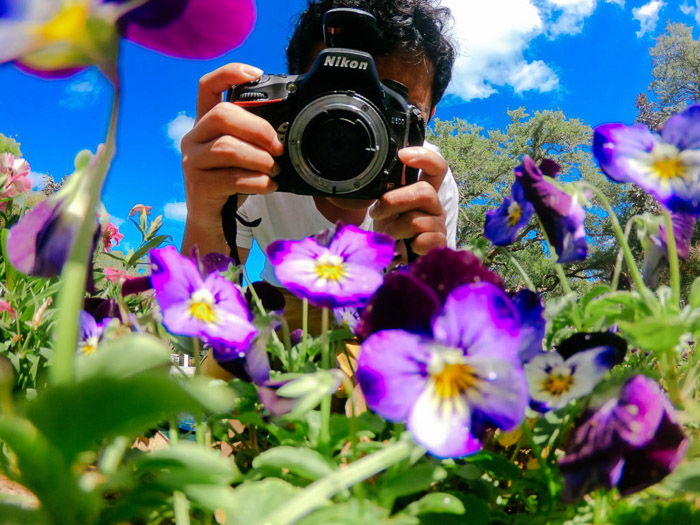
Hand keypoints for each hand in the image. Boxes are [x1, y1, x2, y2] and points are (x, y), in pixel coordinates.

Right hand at [181, 63, 283, 228]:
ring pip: (228, 147)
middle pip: (222, 115)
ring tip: (274, 171)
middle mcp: (193, 138)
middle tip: (277, 148)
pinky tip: (269, 186)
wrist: (214, 222)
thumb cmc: (232, 183)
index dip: (229, 74)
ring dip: (260, 159)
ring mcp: (192, 161)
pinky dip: (258, 182)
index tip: (257, 74)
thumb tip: (286, 131)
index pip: (207, 86)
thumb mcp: (243, 155)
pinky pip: (232, 177)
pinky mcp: (198, 185)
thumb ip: (254, 138)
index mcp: (205, 124)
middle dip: (258, 129)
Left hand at [369, 146, 448, 256]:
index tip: (402, 156)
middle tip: (377, 212)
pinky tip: (406, 246)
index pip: (436, 167)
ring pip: (418, 220)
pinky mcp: (438, 243)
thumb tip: (369, 173)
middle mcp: (434, 204)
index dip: (425, 157)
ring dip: (395, 228)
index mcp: (423, 189)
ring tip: (389, 234)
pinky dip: (411, 244)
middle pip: (425, 192)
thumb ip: (385, 188)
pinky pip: (426, 240)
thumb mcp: (384, 203)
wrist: (392, 254)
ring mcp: (438, 224)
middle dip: (395, 201)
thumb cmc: (389, 225)